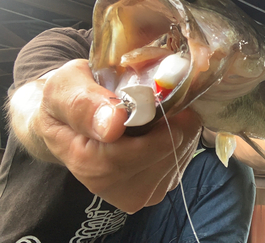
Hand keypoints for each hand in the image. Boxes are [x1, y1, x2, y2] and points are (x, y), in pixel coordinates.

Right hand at [31, 59, 201, 212]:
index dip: (155, 114)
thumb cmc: (67, 101)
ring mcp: (141, 191)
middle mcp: (116, 187)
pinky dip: (177, 132)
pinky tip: (153, 126)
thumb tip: (112, 127)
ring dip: (172, 122)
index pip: (145, 146)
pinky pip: (186, 151)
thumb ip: (83, 104)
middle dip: (166, 115)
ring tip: (146, 113)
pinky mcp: (160, 186)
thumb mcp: (63, 88)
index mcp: (90, 165)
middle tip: (146, 97)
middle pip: (170, 145)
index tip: (147, 91)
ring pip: (183, 146)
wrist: (66, 122)